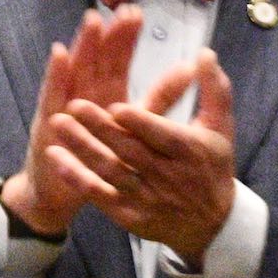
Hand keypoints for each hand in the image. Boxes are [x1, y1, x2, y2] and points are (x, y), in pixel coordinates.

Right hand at [0, 8, 140, 237]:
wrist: (64, 191)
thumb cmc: (100, 157)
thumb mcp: (136, 126)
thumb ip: (160, 98)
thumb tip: (191, 71)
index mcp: (107, 93)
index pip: (117, 59)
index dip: (125, 38)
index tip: (137, 13)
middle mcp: (85, 93)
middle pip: (97, 58)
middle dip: (108, 34)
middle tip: (121, 10)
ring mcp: (64, 103)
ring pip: (76, 69)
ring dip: (83, 45)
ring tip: (93, 21)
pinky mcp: (49, 119)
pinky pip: (52, 93)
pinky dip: (56, 73)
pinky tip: (60, 53)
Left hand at [56, 50, 238, 256]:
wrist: (212, 224)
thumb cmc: (212, 166)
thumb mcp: (221, 128)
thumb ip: (213, 89)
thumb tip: (204, 53)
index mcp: (191, 152)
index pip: (164, 137)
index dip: (141, 123)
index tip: (116, 107)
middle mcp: (168, 177)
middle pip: (130, 152)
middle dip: (102, 129)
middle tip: (74, 105)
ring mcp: (147, 198)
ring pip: (111, 172)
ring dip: (83, 149)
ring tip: (58, 124)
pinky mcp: (130, 215)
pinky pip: (99, 195)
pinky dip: (77, 178)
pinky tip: (56, 158)